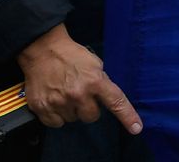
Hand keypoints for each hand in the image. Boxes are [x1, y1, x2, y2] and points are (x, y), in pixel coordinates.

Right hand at [17, 24, 142, 133]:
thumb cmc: (71, 55)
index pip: (116, 102)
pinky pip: (56, 123)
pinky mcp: (42, 108)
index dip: (127, 117)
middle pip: (92, 117)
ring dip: (72, 110)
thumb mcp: (94, 64)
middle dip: (89, 108)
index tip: (136, 128)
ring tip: (65, 94)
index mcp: (94, 81)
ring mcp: (59, 102)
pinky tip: (55, 101)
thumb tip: (106, 98)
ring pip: (73, 120)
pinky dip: (56, 116)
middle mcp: (78, 94)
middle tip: (81, 95)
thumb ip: (101, 82)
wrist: (42, 50)